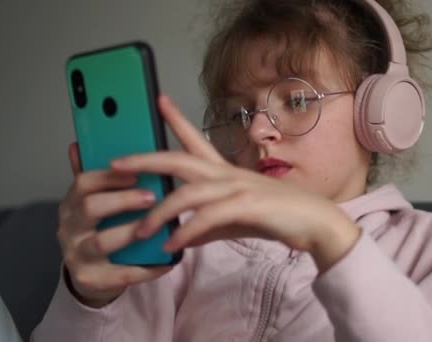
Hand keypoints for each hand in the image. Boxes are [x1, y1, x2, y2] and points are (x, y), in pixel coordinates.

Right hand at [56, 142, 173, 307]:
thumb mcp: (95, 202)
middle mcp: (69, 227)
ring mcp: (77, 254)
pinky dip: (146, 268)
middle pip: (90, 208)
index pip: (83, 182)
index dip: (110, 176)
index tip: (136, 171)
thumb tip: (81, 144)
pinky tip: (168, 261)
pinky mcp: (91, 279)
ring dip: (132, 232)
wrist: (91, 275)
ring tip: (157, 227)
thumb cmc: (99, 230)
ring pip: (103, 242)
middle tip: (152, 197)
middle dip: (123, 200)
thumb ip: (97, 178)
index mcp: (72, 203)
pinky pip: (121, 274)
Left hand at [110, 95, 360, 273]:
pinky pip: (209, 217)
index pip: (196, 140)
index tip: (158, 101)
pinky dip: (187, 231)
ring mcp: (238, 187)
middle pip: (179, 159)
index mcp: (226, 172)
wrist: (316, 224)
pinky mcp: (248, 205)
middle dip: (145, 159)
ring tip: (139, 231)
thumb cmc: (278, 217)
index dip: (176, 120)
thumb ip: (206, 226)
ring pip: (188, 192)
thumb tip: (179, 237)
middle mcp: (228, 174)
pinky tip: (171, 244)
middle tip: (115, 162)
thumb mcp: (235, 221)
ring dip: (159, 213)